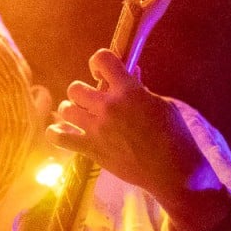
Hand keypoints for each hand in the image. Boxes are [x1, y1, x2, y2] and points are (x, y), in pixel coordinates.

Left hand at [48, 51, 228, 230]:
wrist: (172, 171)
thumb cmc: (174, 135)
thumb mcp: (162, 105)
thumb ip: (140, 88)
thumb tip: (130, 72)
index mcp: (128, 91)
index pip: (103, 59)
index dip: (98, 62)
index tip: (100, 72)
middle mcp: (108, 107)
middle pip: (76, 88)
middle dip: (83, 92)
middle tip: (93, 102)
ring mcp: (96, 129)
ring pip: (65, 109)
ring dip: (72, 110)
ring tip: (81, 116)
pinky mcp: (90, 149)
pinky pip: (59, 137)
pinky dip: (56, 133)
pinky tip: (61, 131)